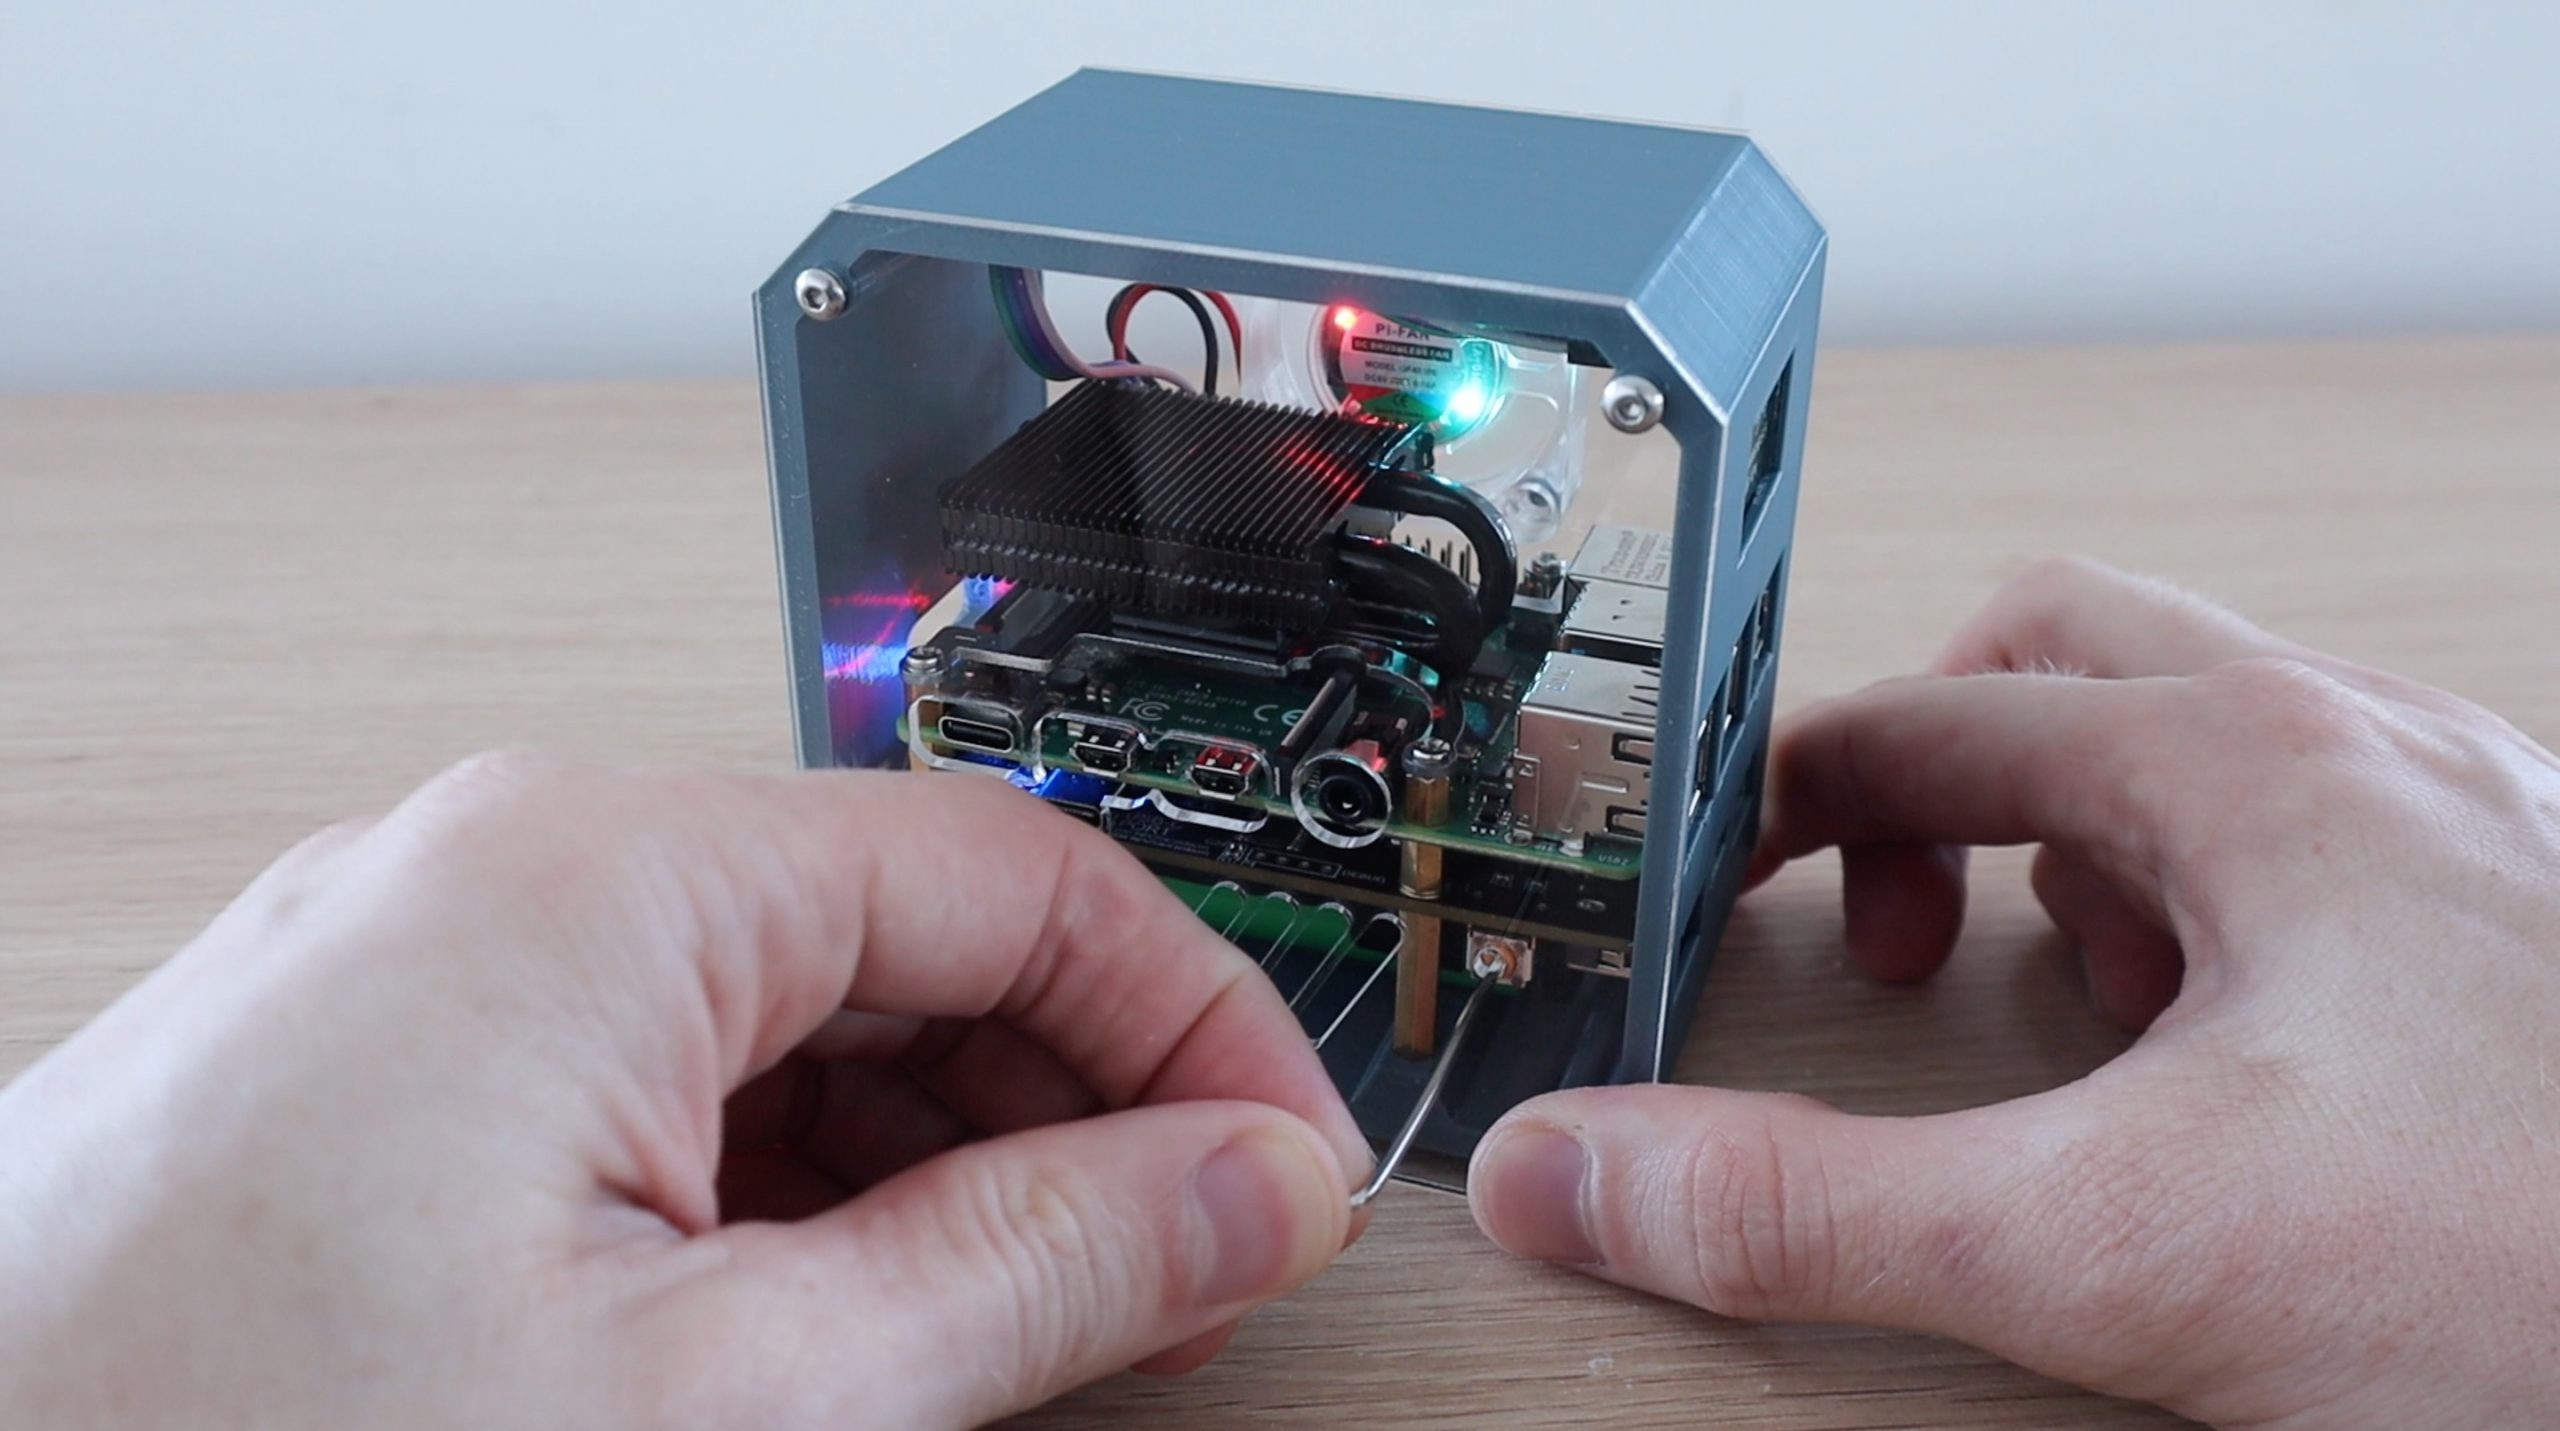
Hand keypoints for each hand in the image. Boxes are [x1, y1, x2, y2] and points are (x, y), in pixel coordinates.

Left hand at [0, 756, 1368, 1428]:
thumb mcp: (737, 1405)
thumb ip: (1037, 1272)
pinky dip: (776, 1204)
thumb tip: (1238, 1189)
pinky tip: (827, 1333)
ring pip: (776, 1022)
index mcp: (592, 875)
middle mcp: (493, 877)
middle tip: (1167, 1275)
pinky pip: (647, 1093)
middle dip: (1068, 1105)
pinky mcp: (365, 1092)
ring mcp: (414, 982)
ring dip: (930, 1168)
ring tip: (1008, 1334)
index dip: (1193, 1022)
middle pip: (897, 934)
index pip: (1012, 874)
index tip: (1278, 1166)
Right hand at [1467, 557, 2559, 1427]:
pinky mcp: (2542, 918)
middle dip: (1947, 772)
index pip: (1934, 709)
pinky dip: (2233, 901)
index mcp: (2256, 770)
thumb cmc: (2549, 1267)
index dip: (1788, 790)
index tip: (1725, 873)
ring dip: (2097, 836)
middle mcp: (2378, 754)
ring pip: (2219, 732)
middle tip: (1891, 915)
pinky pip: (2336, 826)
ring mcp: (2479, 822)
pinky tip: (2252, 1055)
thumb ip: (1811, 1212)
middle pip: (2078, 654)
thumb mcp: (2115, 1248)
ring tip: (2073, 993)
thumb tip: (1580, 1178)